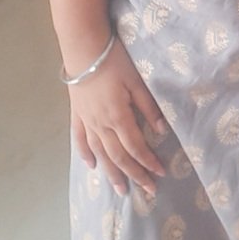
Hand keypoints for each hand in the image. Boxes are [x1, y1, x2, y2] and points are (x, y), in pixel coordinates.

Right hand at [68, 38, 167, 197]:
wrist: (83, 48)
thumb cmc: (114, 61)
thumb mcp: (137, 81)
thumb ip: (148, 107)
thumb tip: (161, 130)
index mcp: (119, 117)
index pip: (136, 147)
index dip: (148, 162)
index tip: (160, 174)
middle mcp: (101, 124)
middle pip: (119, 156)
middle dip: (134, 175)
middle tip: (147, 191)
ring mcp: (87, 121)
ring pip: (100, 153)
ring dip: (112, 172)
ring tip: (120, 189)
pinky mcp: (77, 114)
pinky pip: (80, 140)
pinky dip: (86, 154)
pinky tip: (92, 165)